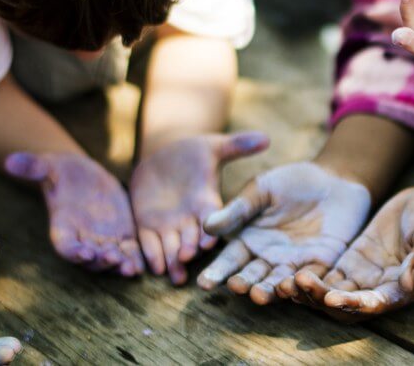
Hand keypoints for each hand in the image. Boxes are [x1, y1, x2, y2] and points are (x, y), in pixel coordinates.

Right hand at [4, 152, 142, 275]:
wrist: (83, 174)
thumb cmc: (62, 170)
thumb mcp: (49, 165)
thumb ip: (32, 166)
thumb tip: (10, 160)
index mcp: (62, 226)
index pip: (65, 245)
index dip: (73, 252)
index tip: (84, 253)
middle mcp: (82, 238)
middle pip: (90, 259)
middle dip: (101, 261)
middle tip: (113, 259)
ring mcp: (102, 239)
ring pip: (111, 259)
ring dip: (120, 265)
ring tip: (131, 268)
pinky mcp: (121, 235)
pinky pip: (129, 251)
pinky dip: (136, 257)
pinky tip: (146, 262)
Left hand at [131, 131, 269, 284]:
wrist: (164, 156)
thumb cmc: (194, 151)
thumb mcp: (214, 145)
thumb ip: (238, 145)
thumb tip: (266, 138)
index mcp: (207, 201)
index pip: (212, 217)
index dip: (210, 229)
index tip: (208, 241)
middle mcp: (191, 218)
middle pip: (191, 237)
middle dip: (190, 247)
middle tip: (187, 257)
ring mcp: (169, 224)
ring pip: (172, 246)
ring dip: (173, 260)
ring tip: (174, 275)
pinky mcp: (148, 225)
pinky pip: (149, 243)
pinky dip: (152, 255)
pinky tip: (154, 267)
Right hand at [197, 162, 370, 304]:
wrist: (334, 179)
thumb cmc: (292, 181)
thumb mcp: (262, 190)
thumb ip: (238, 209)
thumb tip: (206, 225)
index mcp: (249, 241)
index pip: (230, 261)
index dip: (217, 272)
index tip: (204, 282)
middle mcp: (268, 258)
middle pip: (252, 276)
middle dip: (244, 283)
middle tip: (236, 286)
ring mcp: (294, 264)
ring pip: (278, 283)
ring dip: (269, 290)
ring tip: (259, 294)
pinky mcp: (320, 265)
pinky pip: (310, 279)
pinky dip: (301, 286)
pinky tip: (292, 286)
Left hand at [293, 188, 413, 320]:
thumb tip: (408, 283)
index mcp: (403, 291)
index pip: (373, 305)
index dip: (352, 304)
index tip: (332, 298)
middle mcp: (380, 290)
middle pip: (346, 305)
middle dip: (321, 299)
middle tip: (299, 284)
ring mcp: (364, 277)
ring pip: (332, 292)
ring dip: (310, 292)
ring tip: (287, 279)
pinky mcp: (352, 261)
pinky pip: (328, 275)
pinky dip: (311, 277)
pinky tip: (289, 271)